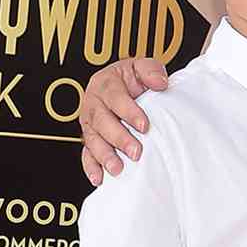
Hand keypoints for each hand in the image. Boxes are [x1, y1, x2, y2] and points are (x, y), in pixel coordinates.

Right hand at [80, 57, 168, 184]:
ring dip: (104, 155)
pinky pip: (86, 154)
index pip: (114, 96)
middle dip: (119, 138)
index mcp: (105, 84)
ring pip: (92, 139)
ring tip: (118, 169)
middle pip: (102, 121)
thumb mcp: (141, 67)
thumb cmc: (133, 80)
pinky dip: (91, 167)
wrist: (124, 87)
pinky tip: (99, 178)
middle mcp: (93, 103)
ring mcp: (89, 123)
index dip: (128, 111)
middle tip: (136, 152)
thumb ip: (150, 70)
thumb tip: (160, 83)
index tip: (144, 125)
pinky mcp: (90, 139)